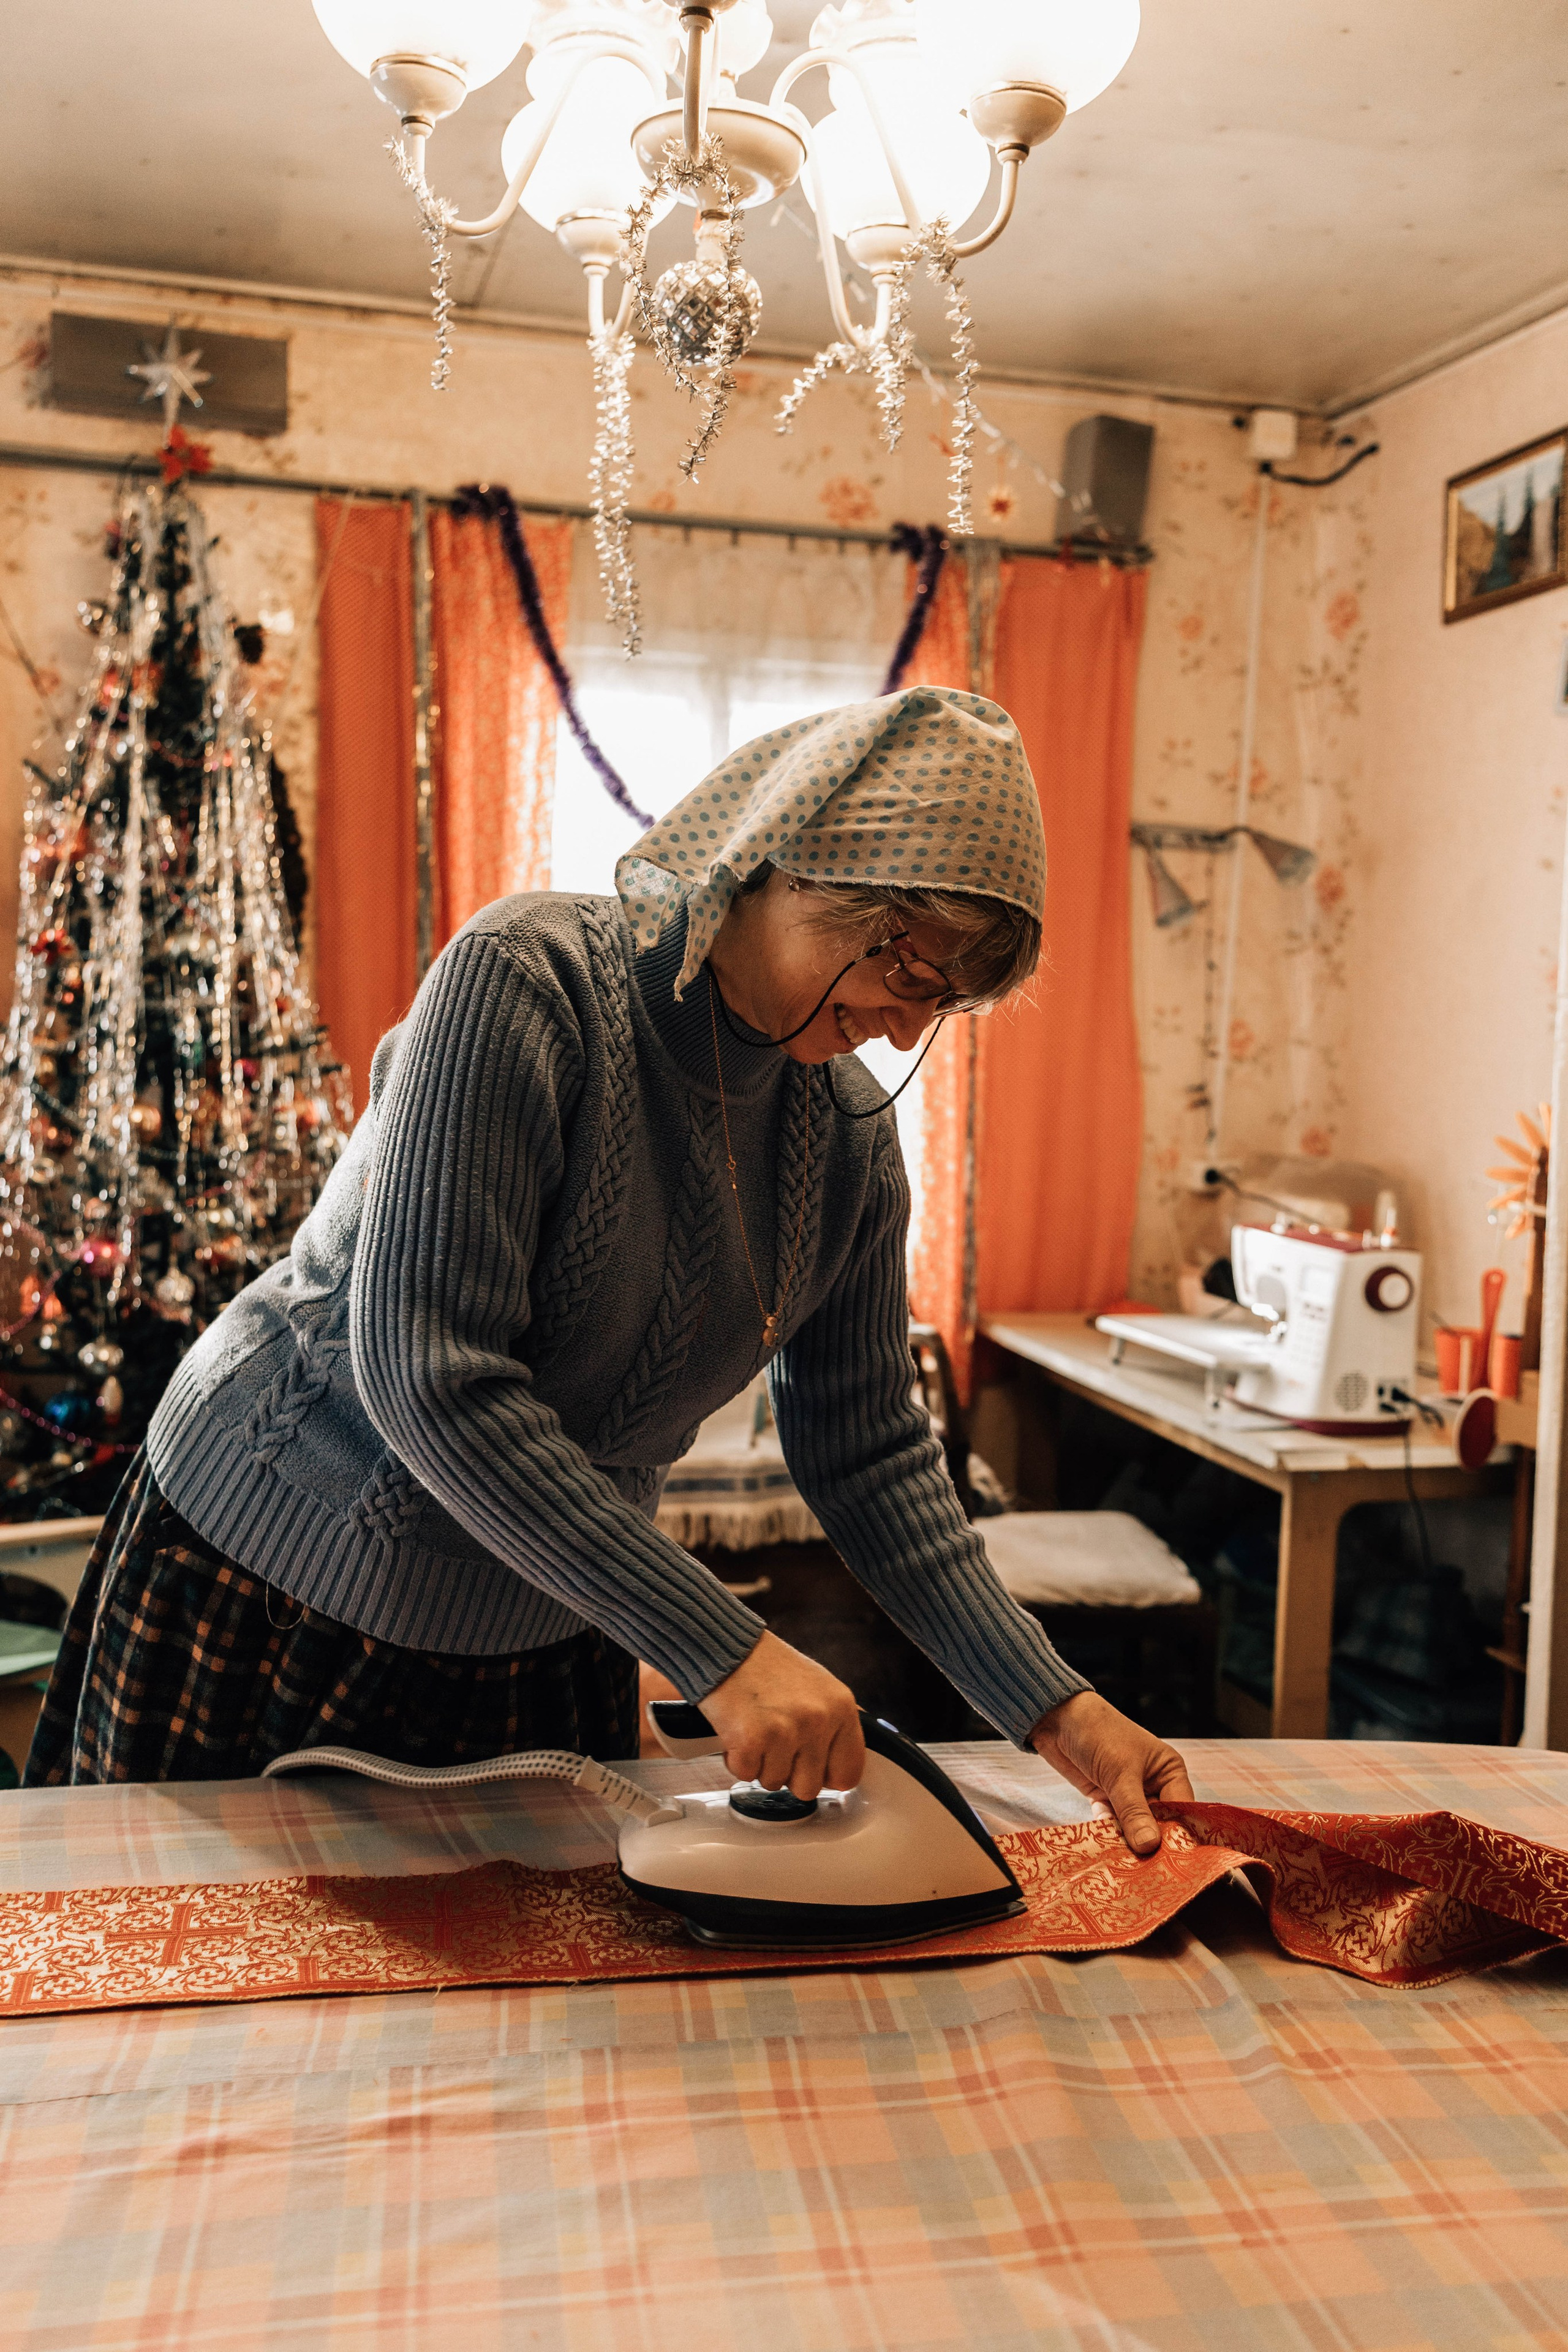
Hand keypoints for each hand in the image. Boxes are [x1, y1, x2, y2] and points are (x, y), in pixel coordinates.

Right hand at [700, 1630, 865, 1799]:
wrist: (727, 1647)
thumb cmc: (768, 1667)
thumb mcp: (818, 1687)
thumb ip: (834, 1726)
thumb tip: (844, 1771)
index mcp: (840, 1707)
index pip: (848, 1773)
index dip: (826, 1776)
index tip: (813, 1768)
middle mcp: (817, 1719)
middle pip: (809, 1787)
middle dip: (789, 1772)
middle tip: (776, 1741)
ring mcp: (785, 1731)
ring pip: (775, 1782)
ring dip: (761, 1763)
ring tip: (757, 1728)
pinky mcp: (751, 1740)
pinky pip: (746, 1774)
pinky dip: (737, 1759)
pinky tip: (739, 1730)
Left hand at [1029, 1691, 1193, 1855]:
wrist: (1057, 1719)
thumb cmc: (1099, 1734)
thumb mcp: (1120, 1773)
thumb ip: (1134, 1811)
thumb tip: (1150, 1846)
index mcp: (1169, 1771)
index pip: (1182, 1810)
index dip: (1177, 1835)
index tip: (1171, 1863)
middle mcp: (1154, 1784)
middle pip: (1159, 1823)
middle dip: (1150, 1843)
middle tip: (1145, 1870)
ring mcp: (1129, 1793)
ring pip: (1135, 1827)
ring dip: (1127, 1841)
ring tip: (1124, 1862)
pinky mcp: (1107, 1799)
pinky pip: (1113, 1824)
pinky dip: (1108, 1833)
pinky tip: (1103, 1844)